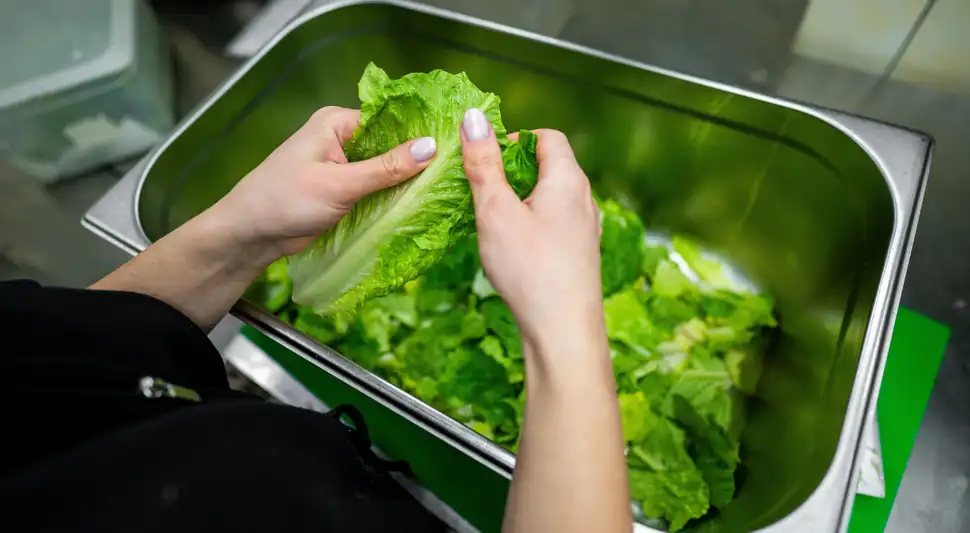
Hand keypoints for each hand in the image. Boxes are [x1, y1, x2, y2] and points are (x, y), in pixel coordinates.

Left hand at [210, 106, 437, 261]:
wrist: (250, 234)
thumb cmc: (285, 200)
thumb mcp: (340, 184)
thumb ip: (386, 168)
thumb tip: (431, 147)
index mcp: (337, 123)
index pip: (389, 121)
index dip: (419, 134)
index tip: (453, 149)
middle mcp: (341, 139)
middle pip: (390, 146)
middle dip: (415, 162)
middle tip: (454, 175)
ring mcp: (342, 166)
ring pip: (385, 171)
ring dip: (405, 183)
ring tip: (444, 192)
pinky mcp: (343, 190)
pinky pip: (375, 189)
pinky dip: (391, 198)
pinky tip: (418, 206)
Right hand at [460, 110, 603, 359]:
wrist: (563, 331)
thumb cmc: (530, 269)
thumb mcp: (495, 210)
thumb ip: (484, 164)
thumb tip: (474, 119)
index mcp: (567, 179)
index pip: (547, 137)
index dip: (515, 140)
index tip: (486, 158)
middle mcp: (584, 199)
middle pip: (551, 166)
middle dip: (514, 171)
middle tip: (483, 190)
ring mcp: (587, 229)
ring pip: (552, 198)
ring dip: (523, 200)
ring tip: (494, 220)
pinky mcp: (582, 255)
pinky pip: (556, 224)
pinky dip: (533, 224)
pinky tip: (514, 248)